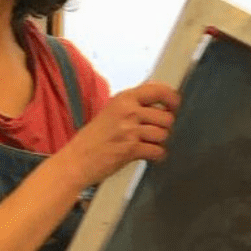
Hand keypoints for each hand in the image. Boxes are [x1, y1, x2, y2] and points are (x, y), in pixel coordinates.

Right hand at [65, 83, 179, 182]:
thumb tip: (161, 104)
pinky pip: (158, 151)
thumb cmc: (92, 139)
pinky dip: (157, 156)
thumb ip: (133, 106)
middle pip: (166, 116)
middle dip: (164, 127)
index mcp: (123, 99)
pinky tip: (148, 155)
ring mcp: (129, 130)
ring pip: (164, 134)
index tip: (174, 105)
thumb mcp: (111, 112)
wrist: (76, 160)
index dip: (172, 99)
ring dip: (159, 142)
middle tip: (154, 133)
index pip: (158, 90)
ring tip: (147, 145)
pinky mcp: (131, 149)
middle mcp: (127, 111)